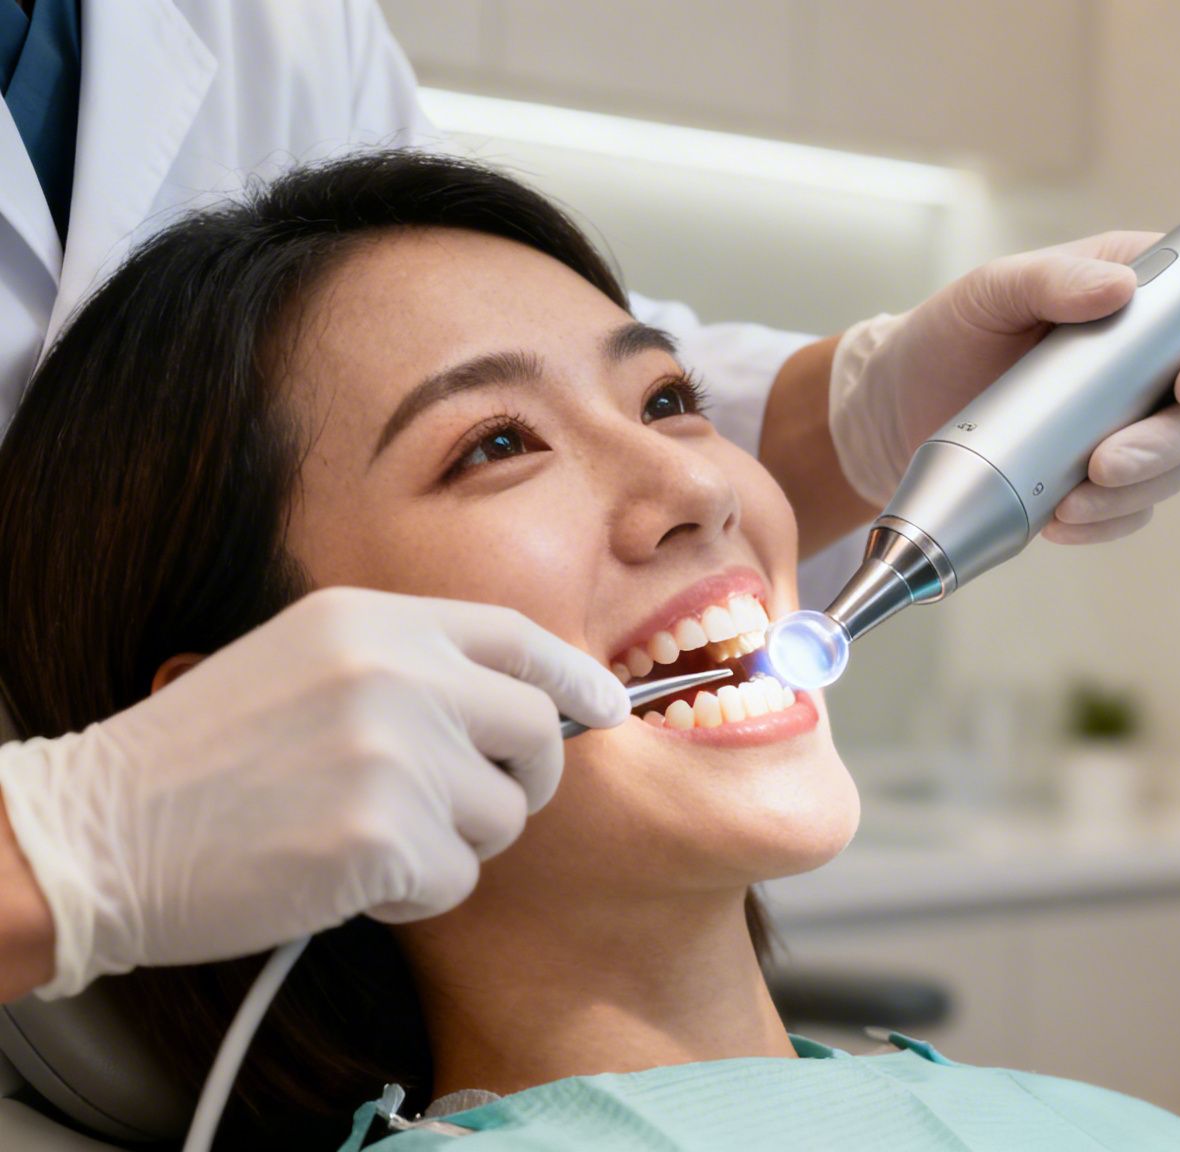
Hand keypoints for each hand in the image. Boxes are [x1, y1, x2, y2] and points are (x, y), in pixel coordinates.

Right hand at [0, 587, 627, 996]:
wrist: (98, 833)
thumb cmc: (201, 760)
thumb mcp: (307, 666)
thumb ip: (413, 670)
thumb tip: (533, 704)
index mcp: (375, 621)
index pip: (517, 638)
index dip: (574, 680)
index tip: (609, 709)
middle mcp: (396, 674)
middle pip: (537, 733)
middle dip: (522, 783)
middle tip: (470, 808)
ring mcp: (393, 753)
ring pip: (500, 817)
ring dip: (450, 845)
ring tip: (360, 836)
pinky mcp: (381, 837)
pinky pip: (454, 880)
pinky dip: (410, 896)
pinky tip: (338, 875)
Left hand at [828, 232, 1179, 542]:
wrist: (897, 409)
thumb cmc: (949, 333)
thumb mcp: (991, 290)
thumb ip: (1052, 277)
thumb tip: (1119, 289)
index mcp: (1147, 299)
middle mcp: (1153, 365)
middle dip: (1171, 441)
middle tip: (1112, 458)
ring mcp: (1131, 426)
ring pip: (1176, 466)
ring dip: (1136, 490)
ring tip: (1075, 500)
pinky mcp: (1103, 480)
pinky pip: (1130, 511)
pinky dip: (1105, 523)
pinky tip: (1063, 522)